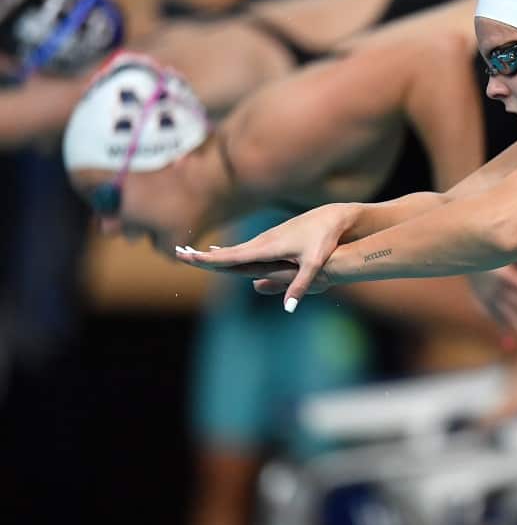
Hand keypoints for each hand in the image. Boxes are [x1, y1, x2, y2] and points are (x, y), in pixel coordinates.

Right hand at [174, 202, 360, 310]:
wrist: (332, 216)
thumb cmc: (325, 239)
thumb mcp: (315, 264)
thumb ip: (301, 286)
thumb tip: (288, 309)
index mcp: (267, 247)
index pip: (232, 256)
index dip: (209, 259)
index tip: (187, 257)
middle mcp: (262, 241)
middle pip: (227, 252)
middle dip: (202, 255)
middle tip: (176, 253)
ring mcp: (266, 238)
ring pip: (234, 249)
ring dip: (211, 253)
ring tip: (190, 255)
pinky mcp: (272, 238)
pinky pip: (243, 247)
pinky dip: (226, 250)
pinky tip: (220, 251)